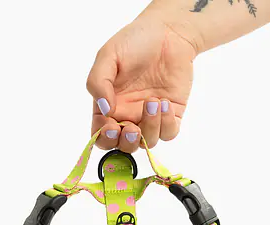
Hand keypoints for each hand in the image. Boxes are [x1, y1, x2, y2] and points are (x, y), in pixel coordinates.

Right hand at [86, 13, 197, 152]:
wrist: (168, 32)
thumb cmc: (134, 41)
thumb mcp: (108, 55)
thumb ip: (98, 82)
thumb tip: (104, 109)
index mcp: (108, 106)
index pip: (101, 135)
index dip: (104, 137)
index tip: (109, 125)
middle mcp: (127, 116)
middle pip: (123, 146)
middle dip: (126, 142)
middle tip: (132, 128)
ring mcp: (149, 118)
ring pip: (147, 143)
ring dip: (150, 128)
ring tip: (153, 102)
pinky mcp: (171, 116)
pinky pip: (168, 133)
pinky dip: (166, 124)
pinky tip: (165, 103)